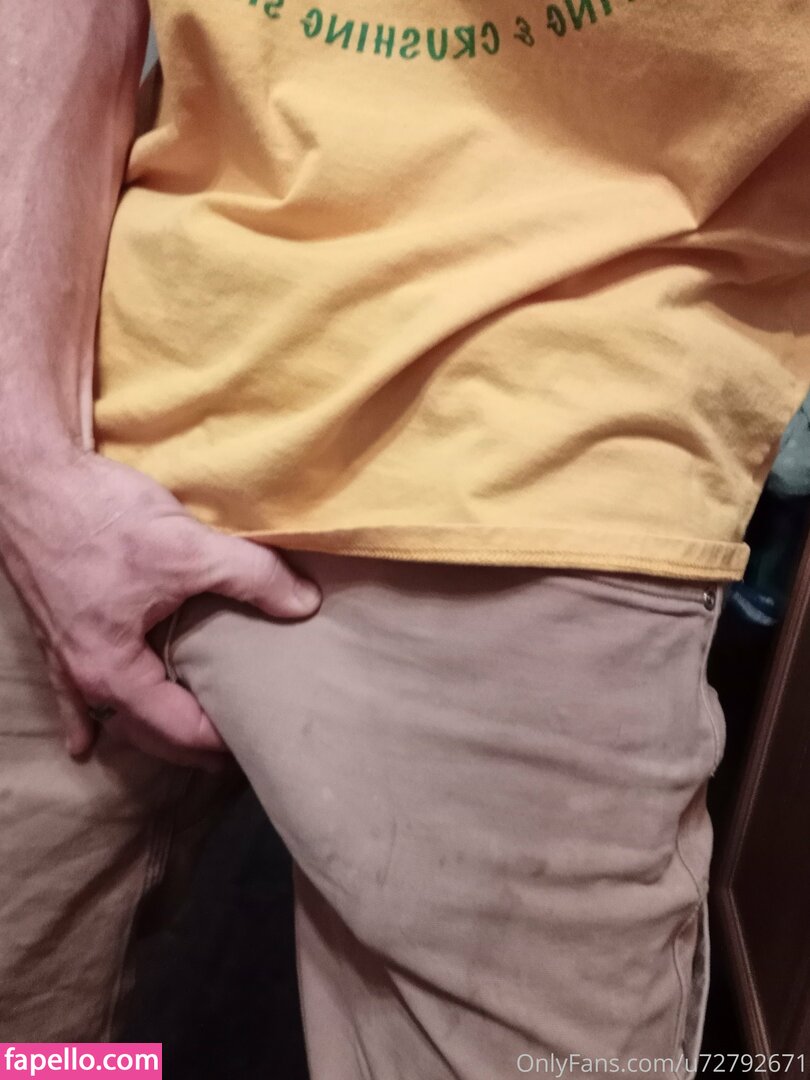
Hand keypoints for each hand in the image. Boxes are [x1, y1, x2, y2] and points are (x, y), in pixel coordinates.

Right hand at [0, 452, 320, 767]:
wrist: (27, 478)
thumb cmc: (97, 515)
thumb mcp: (186, 547)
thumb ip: (252, 576)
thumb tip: (305, 604)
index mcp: (112, 671)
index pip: (179, 730)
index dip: (222, 743)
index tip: (260, 741)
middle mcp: (82, 677)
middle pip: (145, 732)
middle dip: (191, 746)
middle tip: (238, 749)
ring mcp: (63, 656)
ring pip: (115, 713)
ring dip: (152, 729)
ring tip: (190, 740)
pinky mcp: (54, 628)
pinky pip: (73, 692)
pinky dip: (86, 717)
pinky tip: (85, 740)